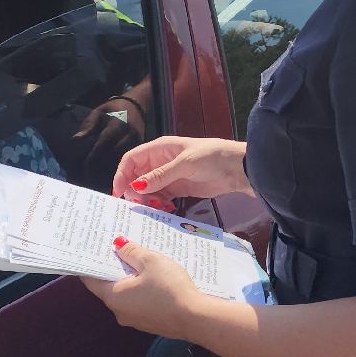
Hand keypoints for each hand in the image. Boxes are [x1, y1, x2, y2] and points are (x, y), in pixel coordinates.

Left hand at [72, 96, 148, 185]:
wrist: (136, 106)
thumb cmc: (113, 110)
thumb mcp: (98, 112)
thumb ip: (88, 126)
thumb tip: (76, 140)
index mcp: (117, 125)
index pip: (103, 144)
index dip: (92, 158)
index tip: (83, 169)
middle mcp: (128, 135)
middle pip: (113, 156)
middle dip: (101, 168)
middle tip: (88, 180)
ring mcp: (137, 142)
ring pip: (124, 162)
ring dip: (111, 172)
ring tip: (99, 183)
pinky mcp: (141, 148)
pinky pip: (131, 162)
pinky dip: (121, 171)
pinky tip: (112, 179)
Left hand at [79, 237, 204, 339]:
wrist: (195, 318)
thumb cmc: (169, 288)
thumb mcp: (151, 261)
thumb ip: (131, 252)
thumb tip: (118, 245)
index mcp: (113, 296)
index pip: (91, 280)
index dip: (91, 263)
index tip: (93, 250)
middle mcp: (118, 311)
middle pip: (109, 287)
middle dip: (114, 268)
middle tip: (118, 249)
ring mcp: (134, 320)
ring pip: (126, 295)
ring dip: (130, 280)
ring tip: (139, 261)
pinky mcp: (149, 323)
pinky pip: (139, 303)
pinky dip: (141, 291)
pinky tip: (154, 280)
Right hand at [111, 135, 249, 206]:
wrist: (237, 169)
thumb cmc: (212, 157)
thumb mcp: (185, 164)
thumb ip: (161, 175)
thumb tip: (136, 185)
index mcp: (159, 148)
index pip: (131, 160)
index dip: (121, 174)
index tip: (118, 192)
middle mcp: (160, 162)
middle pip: (136, 176)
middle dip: (134, 190)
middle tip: (142, 204)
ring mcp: (168, 176)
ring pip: (147, 189)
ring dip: (147, 200)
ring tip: (157, 206)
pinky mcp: (177, 190)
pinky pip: (160, 198)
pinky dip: (158, 204)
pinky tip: (165, 208)